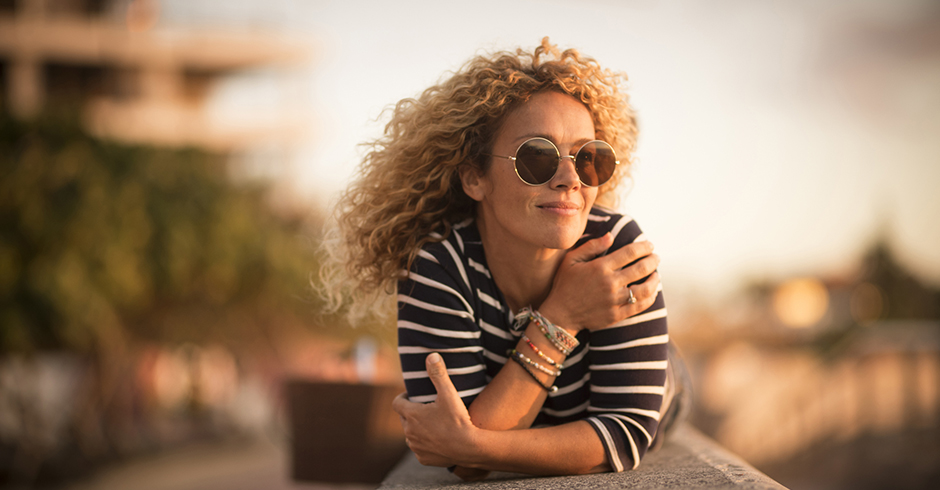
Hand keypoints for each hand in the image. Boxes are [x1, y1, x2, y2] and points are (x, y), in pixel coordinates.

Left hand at [392, 353, 481, 471]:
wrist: (470, 448)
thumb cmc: (458, 420)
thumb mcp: (449, 394)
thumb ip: (438, 374)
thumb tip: (431, 355)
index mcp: (411, 415)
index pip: (397, 403)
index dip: (403, 397)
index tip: (413, 394)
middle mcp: (409, 432)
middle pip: (403, 419)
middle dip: (411, 412)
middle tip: (426, 408)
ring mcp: (415, 447)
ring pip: (411, 435)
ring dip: (417, 429)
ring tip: (432, 423)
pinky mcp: (423, 459)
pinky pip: (419, 449)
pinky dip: (424, 443)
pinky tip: (437, 439)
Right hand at [541, 233, 659, 331]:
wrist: (560, 315)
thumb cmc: (565, 284)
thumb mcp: (572, 260)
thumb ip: (592, 246)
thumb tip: (611, 236)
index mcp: (600, 267)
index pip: (630, 253)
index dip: (643, 247)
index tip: (649, 244)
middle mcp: (610, 283)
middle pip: (641, 268)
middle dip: (653, 260)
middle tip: (656, 257)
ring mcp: (614, 301)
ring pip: (645, 289)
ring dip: (654, 280)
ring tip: (656, 274)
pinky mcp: (616, 315)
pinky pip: (640, 306)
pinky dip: (650, 298)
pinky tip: (651, 292)